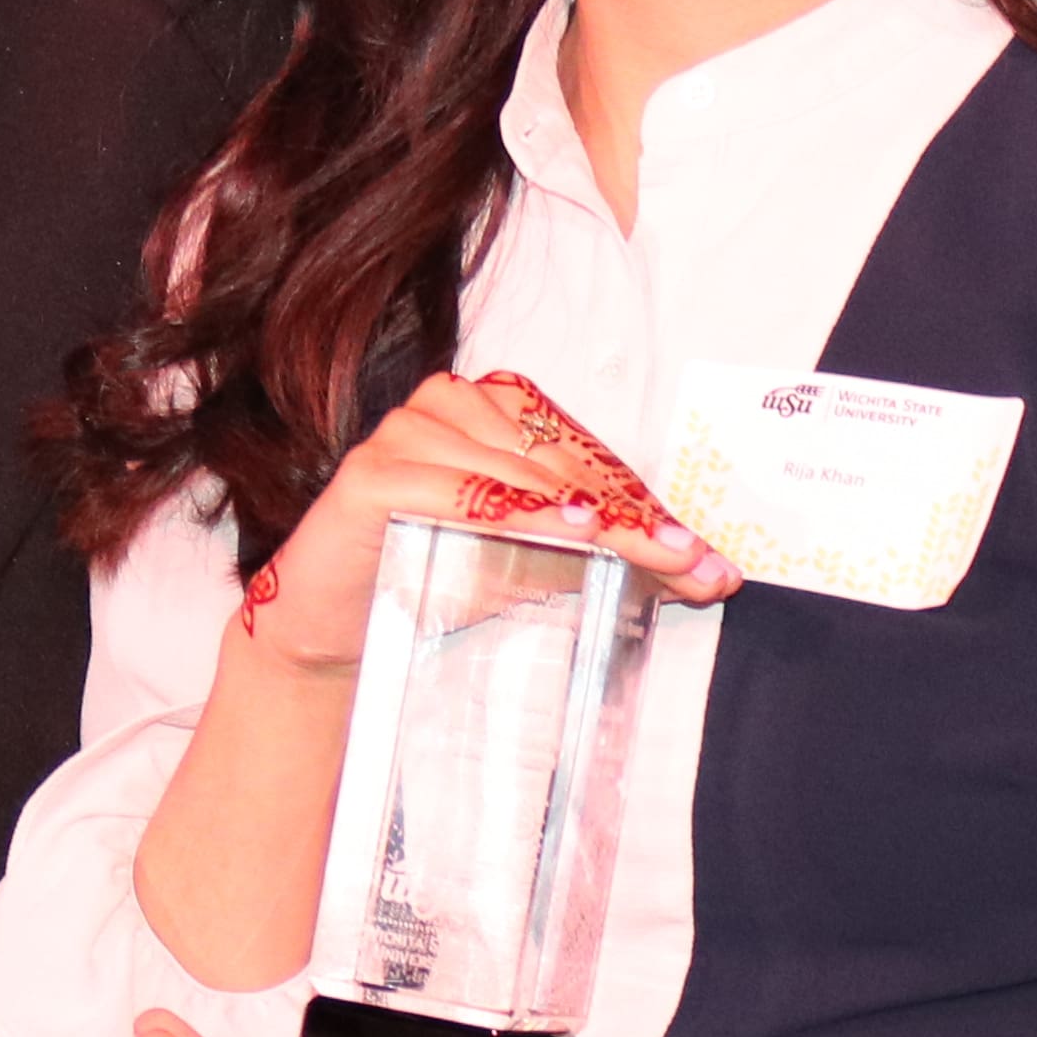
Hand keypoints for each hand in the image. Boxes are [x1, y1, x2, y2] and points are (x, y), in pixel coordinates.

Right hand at [232, 367, 734, 676]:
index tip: (706, 559)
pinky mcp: (369, 476)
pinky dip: (515, 512)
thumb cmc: (432, 582)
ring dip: (588, 519)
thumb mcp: (533, 564)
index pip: (586, 454)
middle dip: (634, 521)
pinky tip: (564, 532)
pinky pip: (458, 491)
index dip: (649, 507)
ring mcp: (405, 434)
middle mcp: (448, 405)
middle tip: (690, 566)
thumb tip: (705, 572)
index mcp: (490, 408)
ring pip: (519, 472)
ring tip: (644, 556)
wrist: (331, 631)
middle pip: (562, 462)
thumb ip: (608, 554)